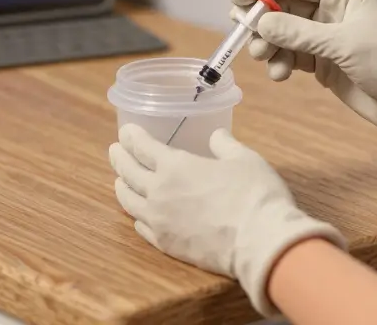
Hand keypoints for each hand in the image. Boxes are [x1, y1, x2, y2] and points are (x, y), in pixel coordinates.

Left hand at [109, 124, 344, 316]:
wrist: (260, 243)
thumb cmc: (255, 195)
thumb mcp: (244, 159)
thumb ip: (226, 145)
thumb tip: (217, 136)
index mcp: (175, 166)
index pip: (142, 147)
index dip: (131, 136)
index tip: (126, 131)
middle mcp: (159, 192)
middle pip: (128, 172)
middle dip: (119, 158)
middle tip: (115, 150)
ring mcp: (160, 221)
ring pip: (128, 202)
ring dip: (121, 187)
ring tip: (120, 181)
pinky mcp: (167, 245)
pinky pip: (141, 228)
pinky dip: (136, 217)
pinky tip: (138, 215)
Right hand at [230, 0, 376, 158]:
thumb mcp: (344, 44)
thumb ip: (299, 33)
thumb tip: (261, 22)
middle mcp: (330, 12)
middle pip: (282, 7)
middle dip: (261, 19)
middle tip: (242, 33)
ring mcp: (325, 38)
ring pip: (282, 34)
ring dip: (268, 44)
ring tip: (263, 58)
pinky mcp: (323, 64)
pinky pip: (290, 56)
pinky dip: (279, 63)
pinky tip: (280, 73)